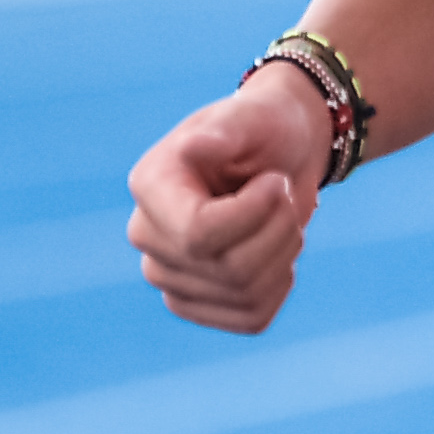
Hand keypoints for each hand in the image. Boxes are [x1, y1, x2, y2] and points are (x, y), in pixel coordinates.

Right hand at [127, 61, 330, 332]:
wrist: (277, 155)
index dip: (254, 214)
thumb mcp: (250, 117)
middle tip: (284, 194)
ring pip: (244, 294)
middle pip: (228, 269)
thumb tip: (194, 147)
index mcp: (150, 186)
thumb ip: (225, 131)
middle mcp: (148, 236)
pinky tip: (277, 253)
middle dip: (278, 229)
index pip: (198, 234)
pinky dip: (280, 286)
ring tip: (283, 218)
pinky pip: (251, 317)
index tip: (276, 181)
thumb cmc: (262, 129)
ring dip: (284, 254)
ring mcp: (168, 276)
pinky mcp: (197, 304)